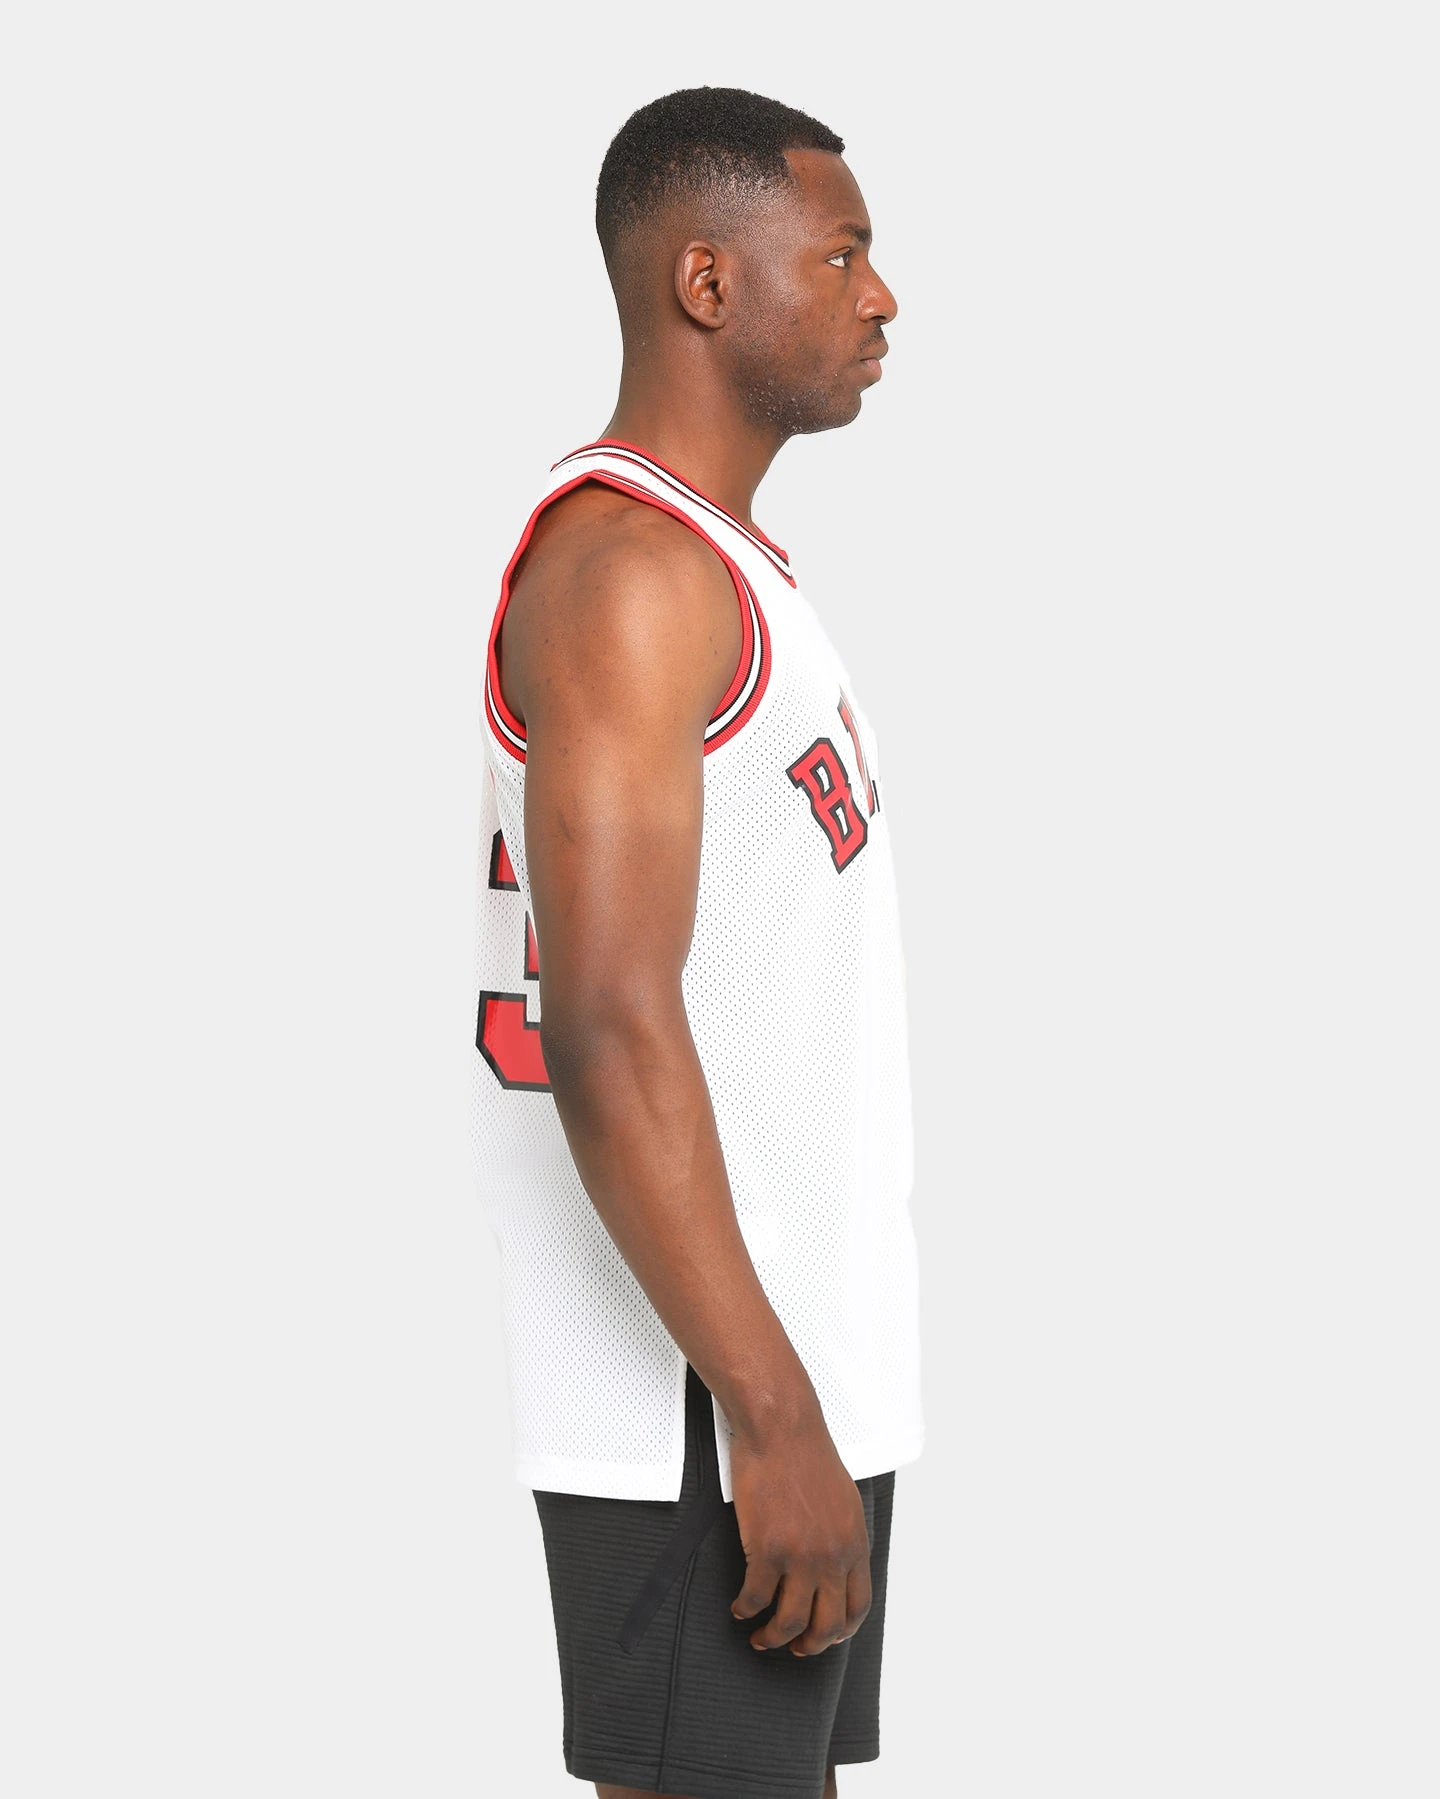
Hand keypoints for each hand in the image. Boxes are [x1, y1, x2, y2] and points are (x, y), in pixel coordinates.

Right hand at [728, 1416, 872, 1655]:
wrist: (782, 1429)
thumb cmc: (806, 1455)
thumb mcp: (843, 1499)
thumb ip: (843, 1535)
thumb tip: (836, 1563)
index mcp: (855, 1544)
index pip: (858, 1606)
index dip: (841, 1630)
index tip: (824, 1637)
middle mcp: (832, 1556)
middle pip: (826, 1625)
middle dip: (809, 1645)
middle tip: (792, 1648)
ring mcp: (800, 1556)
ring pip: (790, 1621)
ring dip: (773, 1638)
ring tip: (760, 1637)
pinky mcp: (767, 1549)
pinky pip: (756, 1597)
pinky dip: (745, 1609)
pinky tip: (740, 1607)